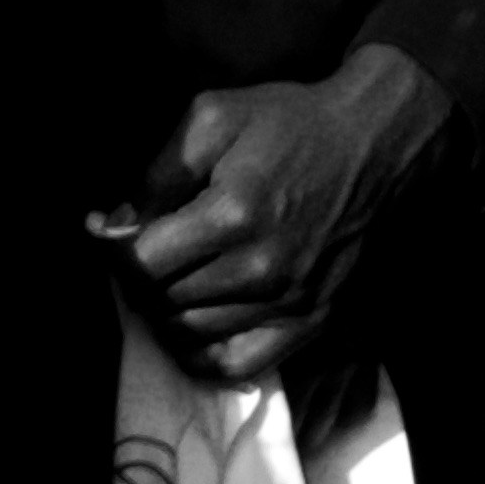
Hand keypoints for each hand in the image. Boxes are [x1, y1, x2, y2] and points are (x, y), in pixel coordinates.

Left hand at [111, 50, 455, 384]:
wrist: (375, 145)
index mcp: (231, 214)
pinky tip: (189, 331)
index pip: (142, 265)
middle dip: (140, 280)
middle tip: (144, 257)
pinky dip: (203, 357)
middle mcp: (261, 268)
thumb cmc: (288, 124)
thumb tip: (109, 226)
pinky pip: (240, 363)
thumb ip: (155, 174)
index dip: (116, 253)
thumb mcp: (211, 119)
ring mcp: (290, 300)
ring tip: (166, 283)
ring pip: (193, 332)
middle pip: (164, 301)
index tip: (117, 238)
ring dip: (165, 313)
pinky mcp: (313, 320)